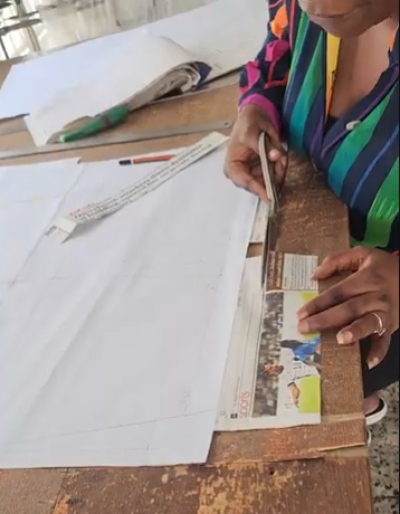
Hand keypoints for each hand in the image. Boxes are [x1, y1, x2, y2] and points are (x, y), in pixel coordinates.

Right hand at [224, 104, 286, 200]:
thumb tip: (274, 156)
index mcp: (232, 166)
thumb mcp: (252, 133)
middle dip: (273, 175)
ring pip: (271, 180)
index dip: (258, 190)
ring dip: (279, 168)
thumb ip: (264, 147)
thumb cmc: (247, 124)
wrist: (254, 115)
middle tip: (280, 162)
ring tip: (279, 153)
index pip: (245, 182)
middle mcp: (243, 173)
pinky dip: (281, 165)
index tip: (270, 197)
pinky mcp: (265, 169)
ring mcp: (255, 172)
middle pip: (260, 183)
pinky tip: (280, 155)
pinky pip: (276, 173)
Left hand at [297, 247, 398, 368]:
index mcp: (365, 279)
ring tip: (339, 339)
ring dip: (355, 332)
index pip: (338, 292)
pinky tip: (369, 361)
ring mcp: (385, 312)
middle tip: (305, 328)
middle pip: (348, 309)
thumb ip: (337, 260)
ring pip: (368, 323)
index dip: (319, 302)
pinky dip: (379, 351)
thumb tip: (315, 274)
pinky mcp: (393, 325)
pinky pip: (386, 340)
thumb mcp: (362, 253)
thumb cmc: (383, 266)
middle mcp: (375, 296)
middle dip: (325, 319)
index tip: (301, 313)